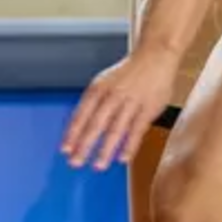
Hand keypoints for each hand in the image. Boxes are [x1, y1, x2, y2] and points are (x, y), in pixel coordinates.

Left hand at [62, 46, 179, 170]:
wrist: (155, 55)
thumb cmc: (128, 72)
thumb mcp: (104, 82)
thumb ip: (93, 103)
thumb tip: (79, 127)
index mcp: (98, 89)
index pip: (81, 115)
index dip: (72, 134)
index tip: (65, 150)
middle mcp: (112, 95)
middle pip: (96, 124)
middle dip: (84, 145)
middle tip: (76, 162)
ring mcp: (131, 102)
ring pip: (116, 129)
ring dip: (106, 149)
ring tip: (98, 166)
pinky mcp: (148, 108)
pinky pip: (137, 130)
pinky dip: (129, 145)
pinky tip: (122, 159)